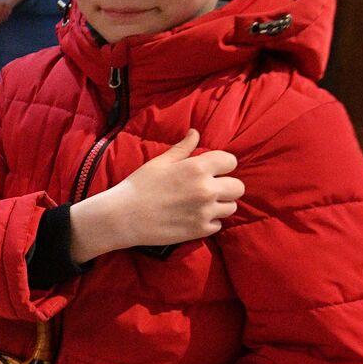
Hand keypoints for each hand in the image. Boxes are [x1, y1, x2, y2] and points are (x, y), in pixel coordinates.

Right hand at [70, 129, 243, 261]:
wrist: (124, 216)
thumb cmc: (139, 186)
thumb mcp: (160, 162)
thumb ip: (183, 148)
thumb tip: (196, 133)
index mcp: (197, 168)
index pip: (231, 162)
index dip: (223, 164)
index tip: (213, 169)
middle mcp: (206, 190)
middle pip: (238, 187)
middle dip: (226, 186)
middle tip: (210, 188)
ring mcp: (205, 212)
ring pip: (231, 207)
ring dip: (220, 204)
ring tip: (202, 204)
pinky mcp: (200, 230)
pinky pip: (218, 224)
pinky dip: (209, 221)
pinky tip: (193, 217)